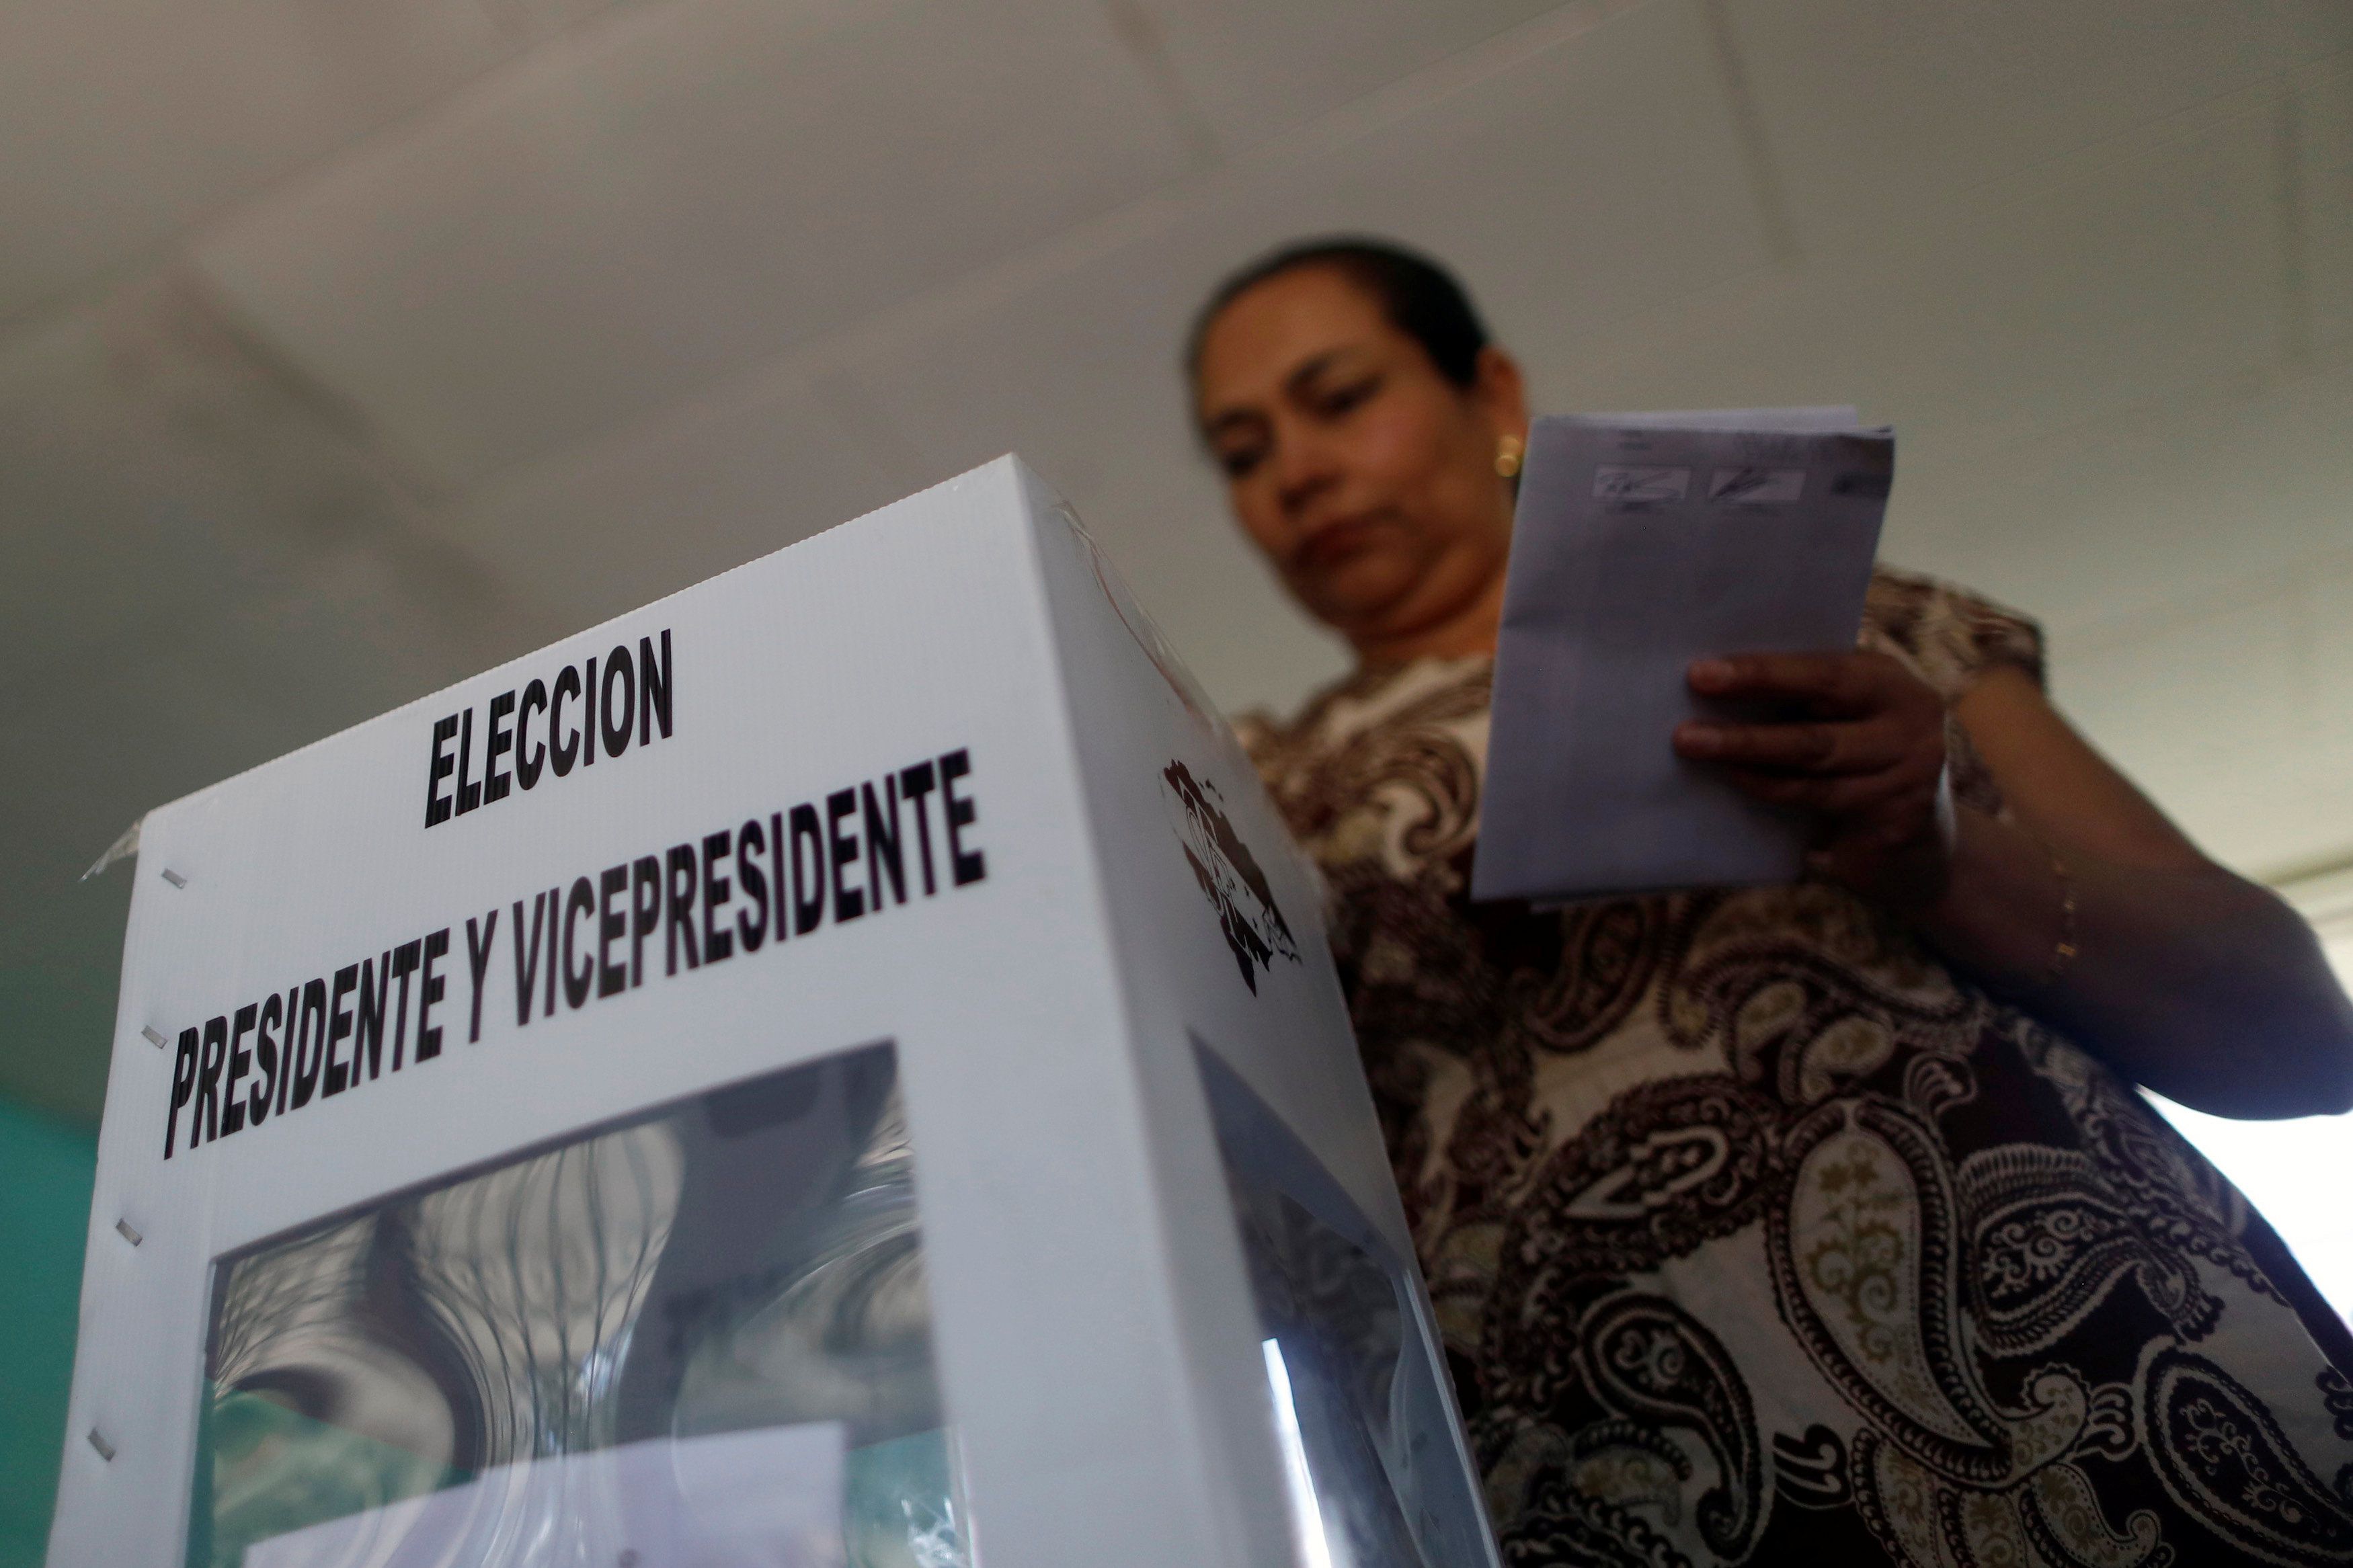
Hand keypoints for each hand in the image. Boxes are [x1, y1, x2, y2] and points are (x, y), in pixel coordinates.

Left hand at [1673, 651, 1953, 907]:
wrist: (1922, 835)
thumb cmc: (1860, 751)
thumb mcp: (1846, 712)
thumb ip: (1804, 697)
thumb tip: (1715, 682)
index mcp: (1890, 682)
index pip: (1822, 673)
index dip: (1761, 675)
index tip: (1701, 675)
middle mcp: (1911, 725)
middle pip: (1815, 735)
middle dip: (1745, 736)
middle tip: (1683, 734)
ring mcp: (1910, 777)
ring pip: (1813, 777)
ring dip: (1748, 769)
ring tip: (1697, 754)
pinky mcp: (1897, 824)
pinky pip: (1819, 807)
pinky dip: (1772, 794)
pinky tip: (1735, 786)